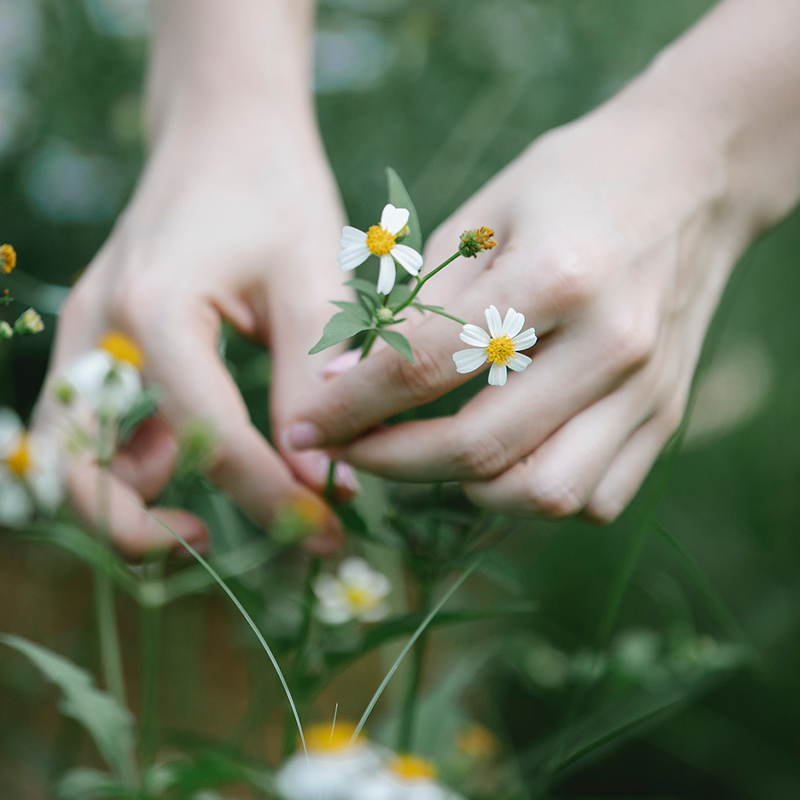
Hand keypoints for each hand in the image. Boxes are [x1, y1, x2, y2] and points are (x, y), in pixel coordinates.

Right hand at [34, 121, 352, 555]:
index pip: (208, 438)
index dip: (271, 499)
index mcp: (151, 310)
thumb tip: (322, 482)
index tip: (325, 532)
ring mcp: (89, 338)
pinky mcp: (103, 344)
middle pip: (82, 470)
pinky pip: (99, 427)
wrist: (224, 132)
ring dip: (130, 504)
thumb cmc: (273, 191)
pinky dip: (139, 463)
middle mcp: (98, 331)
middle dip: (144, 531)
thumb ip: (312, 383)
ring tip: (209, 519)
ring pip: (75, 458)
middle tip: (223, 547)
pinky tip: (202, 461)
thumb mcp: (311, 281)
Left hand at [285, 93, 756, 521]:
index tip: (304, 428)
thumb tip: (335, 380)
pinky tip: (506, 458)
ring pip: (544, 494)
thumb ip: (412, 306)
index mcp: (556, 275)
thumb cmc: (570, 184)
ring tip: (431, 457)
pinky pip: (594, 499)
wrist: (693, 176)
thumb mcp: (480, 218)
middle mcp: (609, 344)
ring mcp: (647, 389)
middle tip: (353, 451)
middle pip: (480, 448)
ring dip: (467, 491)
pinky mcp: (667, 416)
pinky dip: (534, 494)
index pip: (425, 367)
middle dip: (391, 463)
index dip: (350, 407)